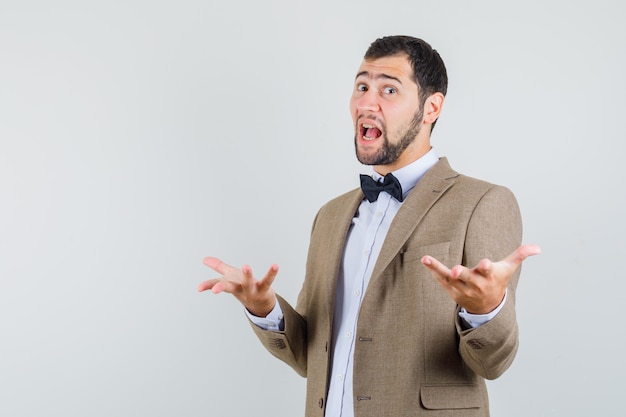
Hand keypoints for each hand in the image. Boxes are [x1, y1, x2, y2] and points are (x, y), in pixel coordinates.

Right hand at [198, 257, 277, 316]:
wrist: (260, 304)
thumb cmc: (243, 287)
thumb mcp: (230, 276)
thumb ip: (218, 267)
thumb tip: (204, 258)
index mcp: (231, 285)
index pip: (217, 284)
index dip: (208, 286)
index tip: (199, 288)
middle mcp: (240, 289)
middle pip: (230, 287)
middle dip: (222, 287)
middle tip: (216, 288)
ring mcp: (252, 290)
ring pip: (248, 284)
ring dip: (247, 276)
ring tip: (245, 266)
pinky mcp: (264, 288)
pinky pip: (268, 280)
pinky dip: (271, 273)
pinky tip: (275, 266)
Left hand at [421, 244, 540, 313]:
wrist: (487, 306)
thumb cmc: (497, 281)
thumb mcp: (508, 269)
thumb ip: (520, 255)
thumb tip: (538, 248)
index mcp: (490, 277)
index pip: (488, 272)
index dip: (486, 267)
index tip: (485, 263)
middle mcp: (475, 284)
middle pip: (468, 278)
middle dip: (462, 274)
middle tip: (456, 270)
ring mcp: (462, 288)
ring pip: (449, 278)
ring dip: (437, 269)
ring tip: (426, 258)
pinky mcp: (451, 290)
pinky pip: (441, 280)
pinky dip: (433, 271)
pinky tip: (425, 261)